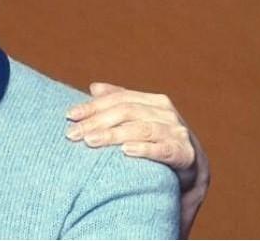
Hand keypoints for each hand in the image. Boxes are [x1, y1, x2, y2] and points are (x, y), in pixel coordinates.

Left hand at [66, 82, 209, 237]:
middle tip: (73, 134)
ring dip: (113, 135)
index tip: (69, 116)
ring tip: (91, 141)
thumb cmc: (157, 143)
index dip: (92, 106)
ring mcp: (177, 132)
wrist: (191, 171)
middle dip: (96, 122)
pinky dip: (144, 149)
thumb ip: (118, 103)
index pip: (117, 99)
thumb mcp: (137, 122)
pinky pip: (163, 150)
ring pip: (141, 128)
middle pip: (126, 112)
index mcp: (153, 101)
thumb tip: (94, 87)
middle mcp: (166, 113)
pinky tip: (125, 151)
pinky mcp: (185, 154)